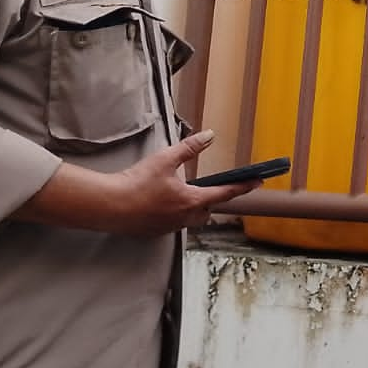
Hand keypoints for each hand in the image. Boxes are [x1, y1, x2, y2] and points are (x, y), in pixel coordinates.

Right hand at [103, 130, 261, 234]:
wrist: (109, 205)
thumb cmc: (136, 182)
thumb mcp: (165, 159)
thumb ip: (189, 148)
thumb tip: (209, 135)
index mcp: (192, 200)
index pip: (225, 192)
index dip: (244, 186)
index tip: (258, 182)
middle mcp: (185, 217)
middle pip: (208, 209)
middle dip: (212, 199)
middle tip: (210, 187)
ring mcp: (171, 227)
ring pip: (192, 219)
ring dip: (194, 208)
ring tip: (183, 194)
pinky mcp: (157, 232)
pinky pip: (175, 224)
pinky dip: (176, 214)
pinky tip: (163, 204)